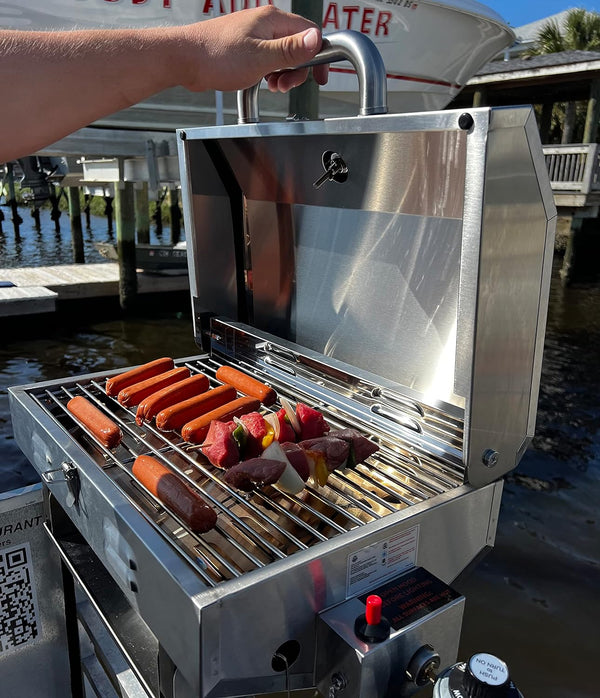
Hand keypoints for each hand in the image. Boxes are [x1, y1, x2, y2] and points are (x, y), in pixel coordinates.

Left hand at [177, 6, 327, 92]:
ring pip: (283, 55)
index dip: (318, 56)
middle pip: (298, 46)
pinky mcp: (246, 48)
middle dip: (298, 70)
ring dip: (284, 74)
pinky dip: (271, 73)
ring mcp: (255, 35)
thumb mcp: (261, 57)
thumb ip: (291, 50)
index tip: (319, 77)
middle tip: (286, 85)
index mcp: (273, 21)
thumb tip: (316, 39)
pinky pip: (268, 60)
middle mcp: (265, 24)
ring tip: (274, 86)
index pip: (309, 33)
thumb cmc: (216, 56)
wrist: (185, 60)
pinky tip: (264, 82)